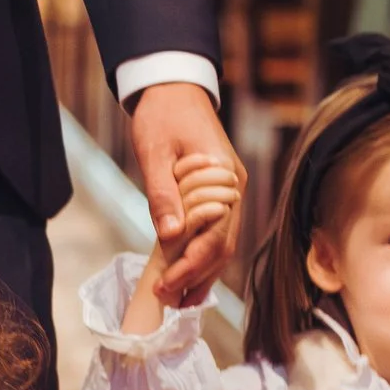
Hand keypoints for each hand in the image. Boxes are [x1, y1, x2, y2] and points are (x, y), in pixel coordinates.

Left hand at [127, 84, 243, 309]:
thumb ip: (163, 194)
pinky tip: (190, 276)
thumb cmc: (162, 114)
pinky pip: (218, 232)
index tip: (166, 285)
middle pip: (223, 246)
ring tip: (182, 302)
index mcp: (224, 178)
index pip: (214, 235)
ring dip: (204, 273)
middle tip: (170, 302)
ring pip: (224, 243)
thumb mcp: (156, 152)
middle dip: (198, 277)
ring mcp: (231, 192)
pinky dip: (204, 256)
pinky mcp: (221, 194)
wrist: (174, 86)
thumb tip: (170, 237)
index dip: (190, 266)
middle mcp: (234, 189)